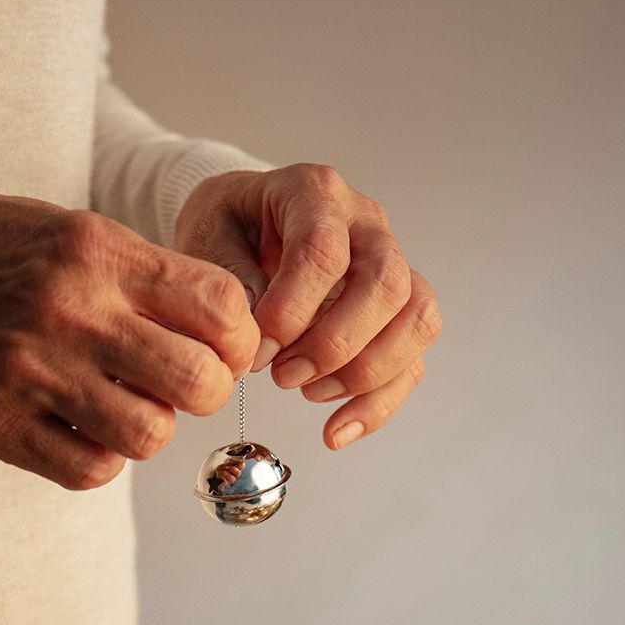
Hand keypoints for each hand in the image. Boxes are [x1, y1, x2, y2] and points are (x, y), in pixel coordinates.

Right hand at [0, 180, 258, 489]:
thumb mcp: (63, 225)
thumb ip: (136, 271)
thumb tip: (218, 325)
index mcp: (95, 251)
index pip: (220, 306)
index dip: (237, 336)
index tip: (219, 344)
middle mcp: (70, 311)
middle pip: (199, 381)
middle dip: (206, 389)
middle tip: (181, 384)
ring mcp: (32, 373)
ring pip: (150, 435)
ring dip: (151, 428)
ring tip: (125, 405)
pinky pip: (90, 469)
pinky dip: (101, 458)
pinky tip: (83, 429)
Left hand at [174, 164, 439, 449]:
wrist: (244, 227)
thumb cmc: (228, 230)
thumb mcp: (208, 238)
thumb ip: (232, 279)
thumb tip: (263, 334)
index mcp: (315, 193)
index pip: (325, 250)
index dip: (293, 309)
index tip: (256, 350)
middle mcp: (367, 225)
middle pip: (387, 284)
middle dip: (334, 345)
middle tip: (282, 376)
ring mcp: (391, 267)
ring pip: (417, 320)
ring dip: (365, 372)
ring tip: (308, 393)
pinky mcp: (396, 314)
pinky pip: (412, 361)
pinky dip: (377, 405)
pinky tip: (335, 430)